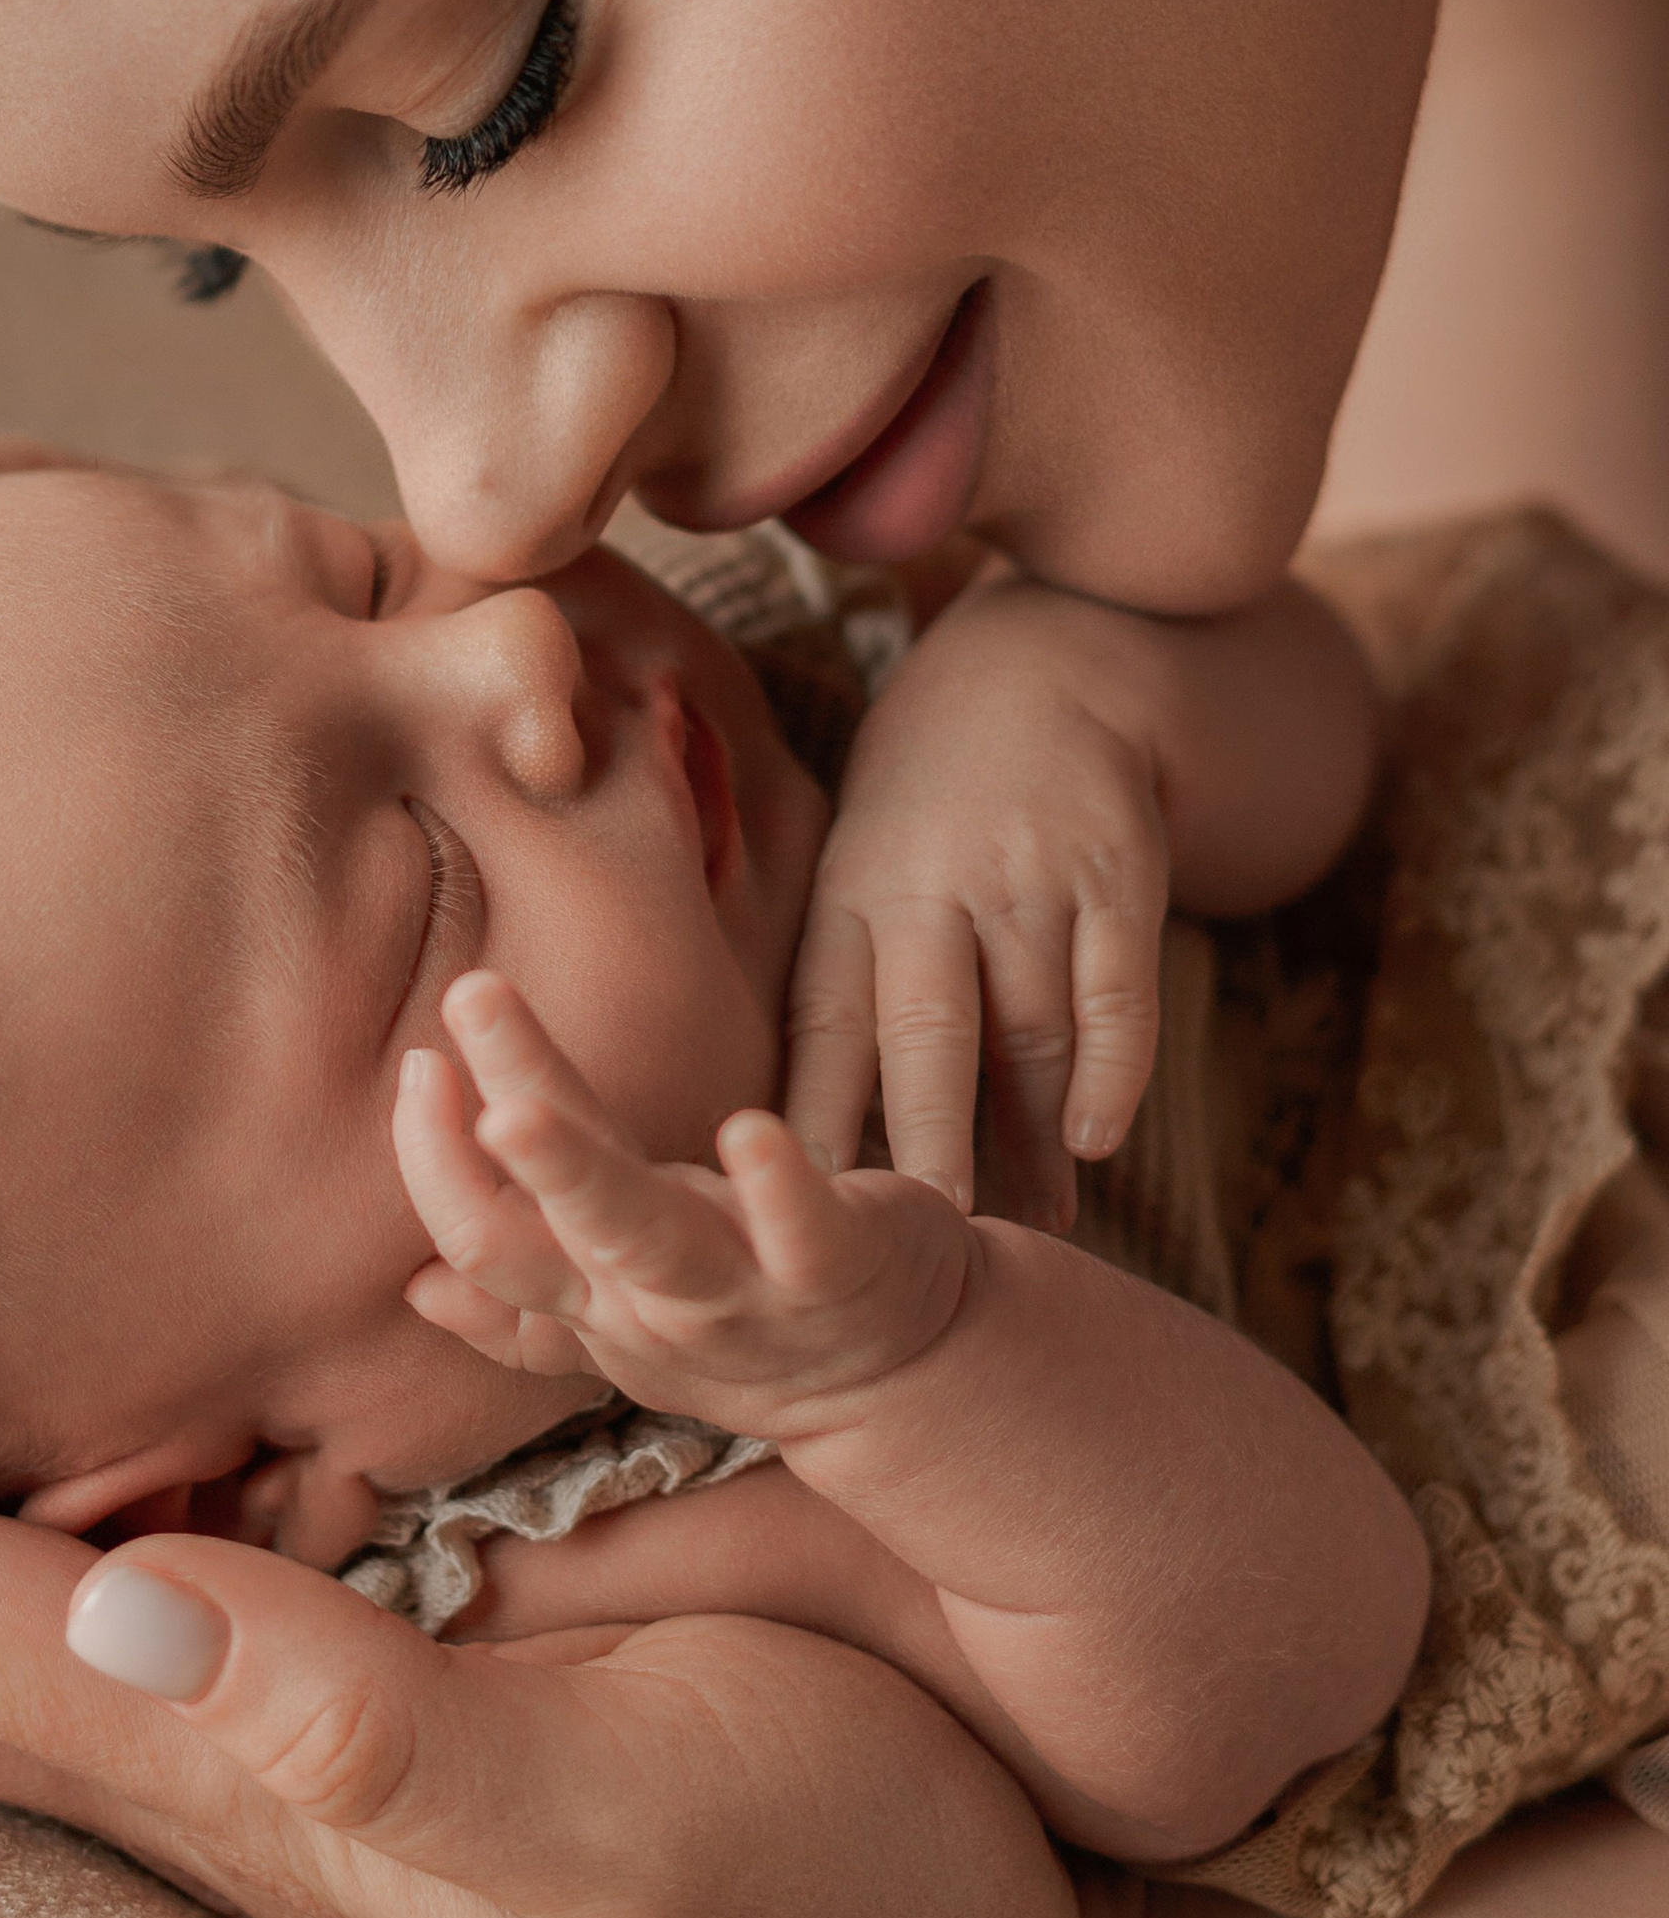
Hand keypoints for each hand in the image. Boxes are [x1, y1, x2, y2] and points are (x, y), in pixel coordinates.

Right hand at [397, 972, 969, 1440]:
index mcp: (592, 1295)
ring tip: (517, 1110)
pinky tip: (749, 1130)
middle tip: (437, 1046)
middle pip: (538, 1237)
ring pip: (642, 1238)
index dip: (435, 1161)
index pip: (484, 1237)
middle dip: (470, 1158)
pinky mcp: (838, 1262)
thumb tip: (420, 1285)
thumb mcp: (626, 1323)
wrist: (901, 1382)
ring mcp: (743, 1291)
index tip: (420, 1060)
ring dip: (576, 1175)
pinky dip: (775, 1184)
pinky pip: (800, 1231)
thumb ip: (525, 1300)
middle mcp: (650, 1303)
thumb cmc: (743, 1323)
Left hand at [780, 579, 1171, 1225]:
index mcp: (849, 897)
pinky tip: (1096, 1143)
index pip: (821, 1026)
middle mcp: (932, 887)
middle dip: (924, 1147)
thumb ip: (842, 994)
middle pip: (925, 1037)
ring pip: (1029, 1033)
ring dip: (1030, 1142)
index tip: (799, 1221)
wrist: (1038, 668)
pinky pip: (1117, 992)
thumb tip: (809, 1154)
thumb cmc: (923, 815)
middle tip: (919, 1249)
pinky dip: (1112, 1073)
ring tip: (1029, 1226)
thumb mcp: (854, 874)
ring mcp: (1030, 880)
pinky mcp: (1118, 875)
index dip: (812, 1126)